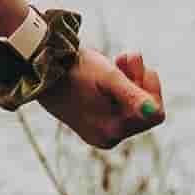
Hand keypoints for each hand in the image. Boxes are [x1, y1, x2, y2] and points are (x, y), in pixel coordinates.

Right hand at [40, 42, 163, 151]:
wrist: (39, 68)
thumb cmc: (73, 70)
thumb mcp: (107, 77)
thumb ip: (132, 95)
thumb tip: (154, 112)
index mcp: (111, 131)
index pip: (154, 114)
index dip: (152, 89)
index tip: (139, 67)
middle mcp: (107, 137)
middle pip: (143, 112)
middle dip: (139, 82)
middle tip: (126, 57)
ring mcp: (100, 132)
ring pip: (131, 107)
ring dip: (131, 79)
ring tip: (118, 59)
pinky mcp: (93, 123)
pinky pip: (118, 107)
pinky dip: (118, 87)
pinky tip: (110, 69)